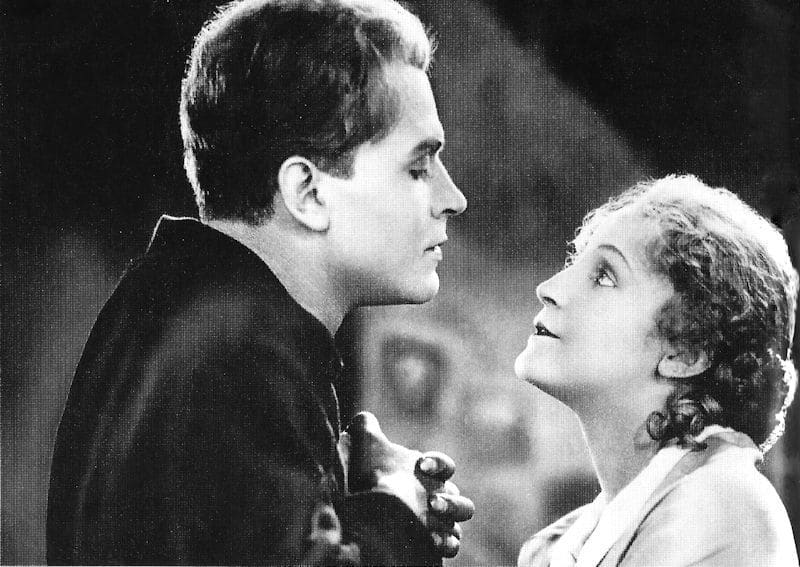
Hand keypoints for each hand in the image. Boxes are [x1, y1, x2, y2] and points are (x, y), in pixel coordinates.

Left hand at [339, 412, 474, 557]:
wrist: (353, 515)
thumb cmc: (362, 481)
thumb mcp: (361, 449)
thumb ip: (364, 428)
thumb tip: (362, 419)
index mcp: (424, 477)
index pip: (445, 467)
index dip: (439, 464)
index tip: (421, 464)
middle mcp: (434, 500)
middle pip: (461, 501)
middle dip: (451, 501)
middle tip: (431, 502)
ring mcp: (436, 524)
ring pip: (459, 523)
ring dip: (451, 517)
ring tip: (432, 516)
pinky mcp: (430, 546)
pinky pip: (452, 545)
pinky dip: (447, 542)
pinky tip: (433, 541)